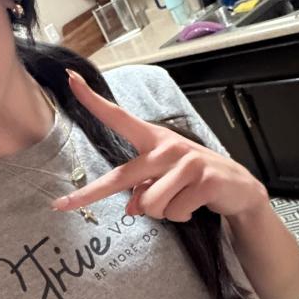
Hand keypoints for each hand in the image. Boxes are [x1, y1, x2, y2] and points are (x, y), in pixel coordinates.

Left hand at [52, 71, 267, 222]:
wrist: (239, 189)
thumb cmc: (193, 182)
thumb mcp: (164, 183)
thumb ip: (143, 191)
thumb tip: (132, 208)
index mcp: (153, 141)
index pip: (119, 118)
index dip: (94, 101)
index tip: (71, 81)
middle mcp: (166, 147)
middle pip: (122, 177)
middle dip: (90, 194)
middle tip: (59, 206)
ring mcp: (186, 161)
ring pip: (150, 204)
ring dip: (164, 213)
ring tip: (181, 202)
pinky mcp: (204, 179)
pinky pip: (174, 212)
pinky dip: (182, 217)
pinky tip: (196, 205)